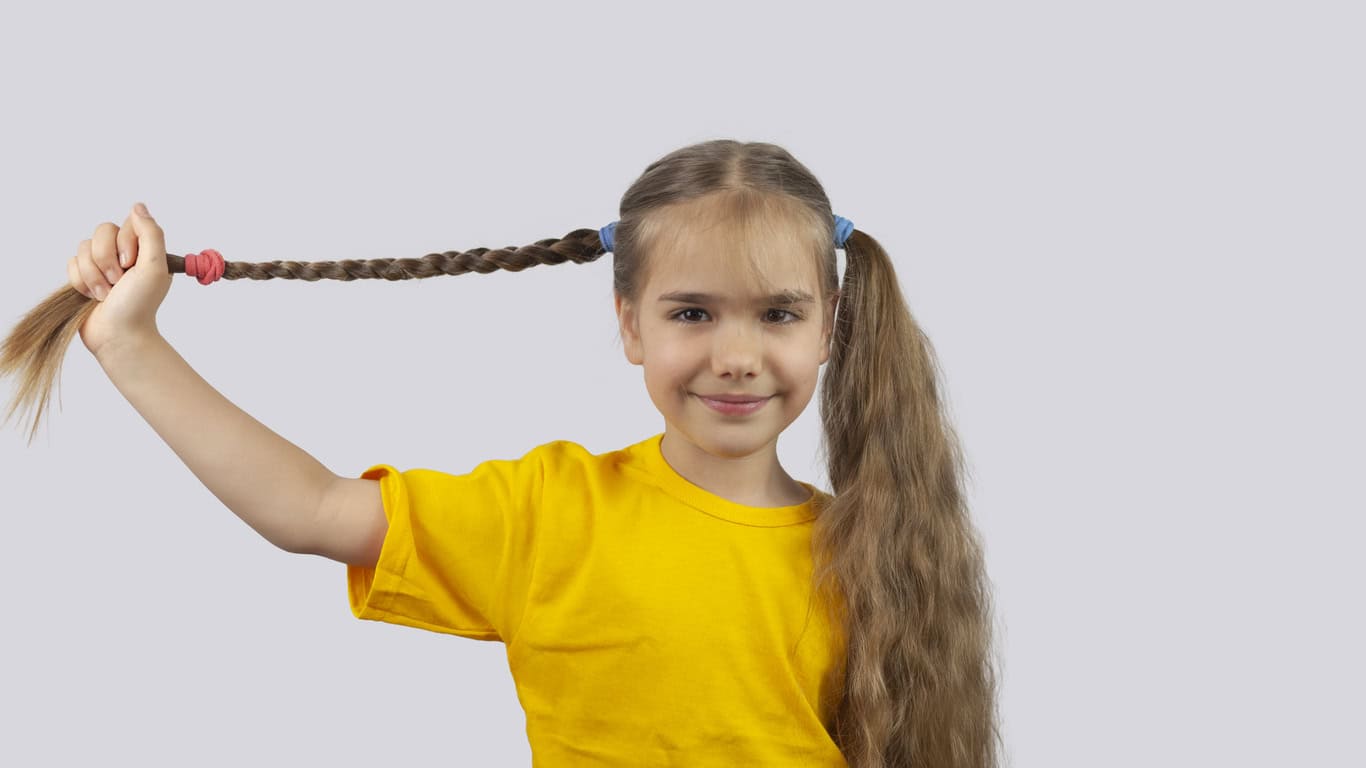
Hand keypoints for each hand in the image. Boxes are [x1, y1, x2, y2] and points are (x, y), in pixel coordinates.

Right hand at [68, 202, 172, 358]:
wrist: (117, 335)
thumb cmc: (139, 305)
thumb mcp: (154, 267)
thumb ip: (150, 234)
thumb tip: (138, 206)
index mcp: (144, 250)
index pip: (126, 223)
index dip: (124, 243)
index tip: (131, 264)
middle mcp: (123, 254)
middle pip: (101, 231)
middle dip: (106, 260)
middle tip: (118, 282)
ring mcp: (102, 265)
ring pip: (83, 248)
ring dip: (93, 275)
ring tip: (106, 294)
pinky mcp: (83, 276)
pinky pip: (71, 263)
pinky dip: (80, 281)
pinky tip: (92, 297)